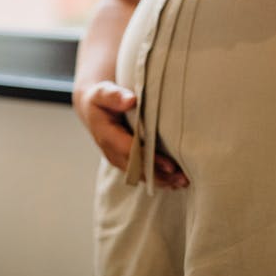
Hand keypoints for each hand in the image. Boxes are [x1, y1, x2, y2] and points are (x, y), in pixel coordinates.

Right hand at [74, 80, 188, 188]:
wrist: (92, 109)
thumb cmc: (100, 99)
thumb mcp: (103, 93)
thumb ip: (115, 96)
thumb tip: (131, 100)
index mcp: (106, 136)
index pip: (131, 151)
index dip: (150, 159)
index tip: (170, 165)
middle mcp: (112, 152)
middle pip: (138, 169)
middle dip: (160, 175)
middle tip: (183, 178)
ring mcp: (118, 159)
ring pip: (140, 175)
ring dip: (161, 180)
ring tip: (183, 182)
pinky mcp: (125, 160)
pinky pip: (140, 173)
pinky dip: (157, 178)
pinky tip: (174, 181)